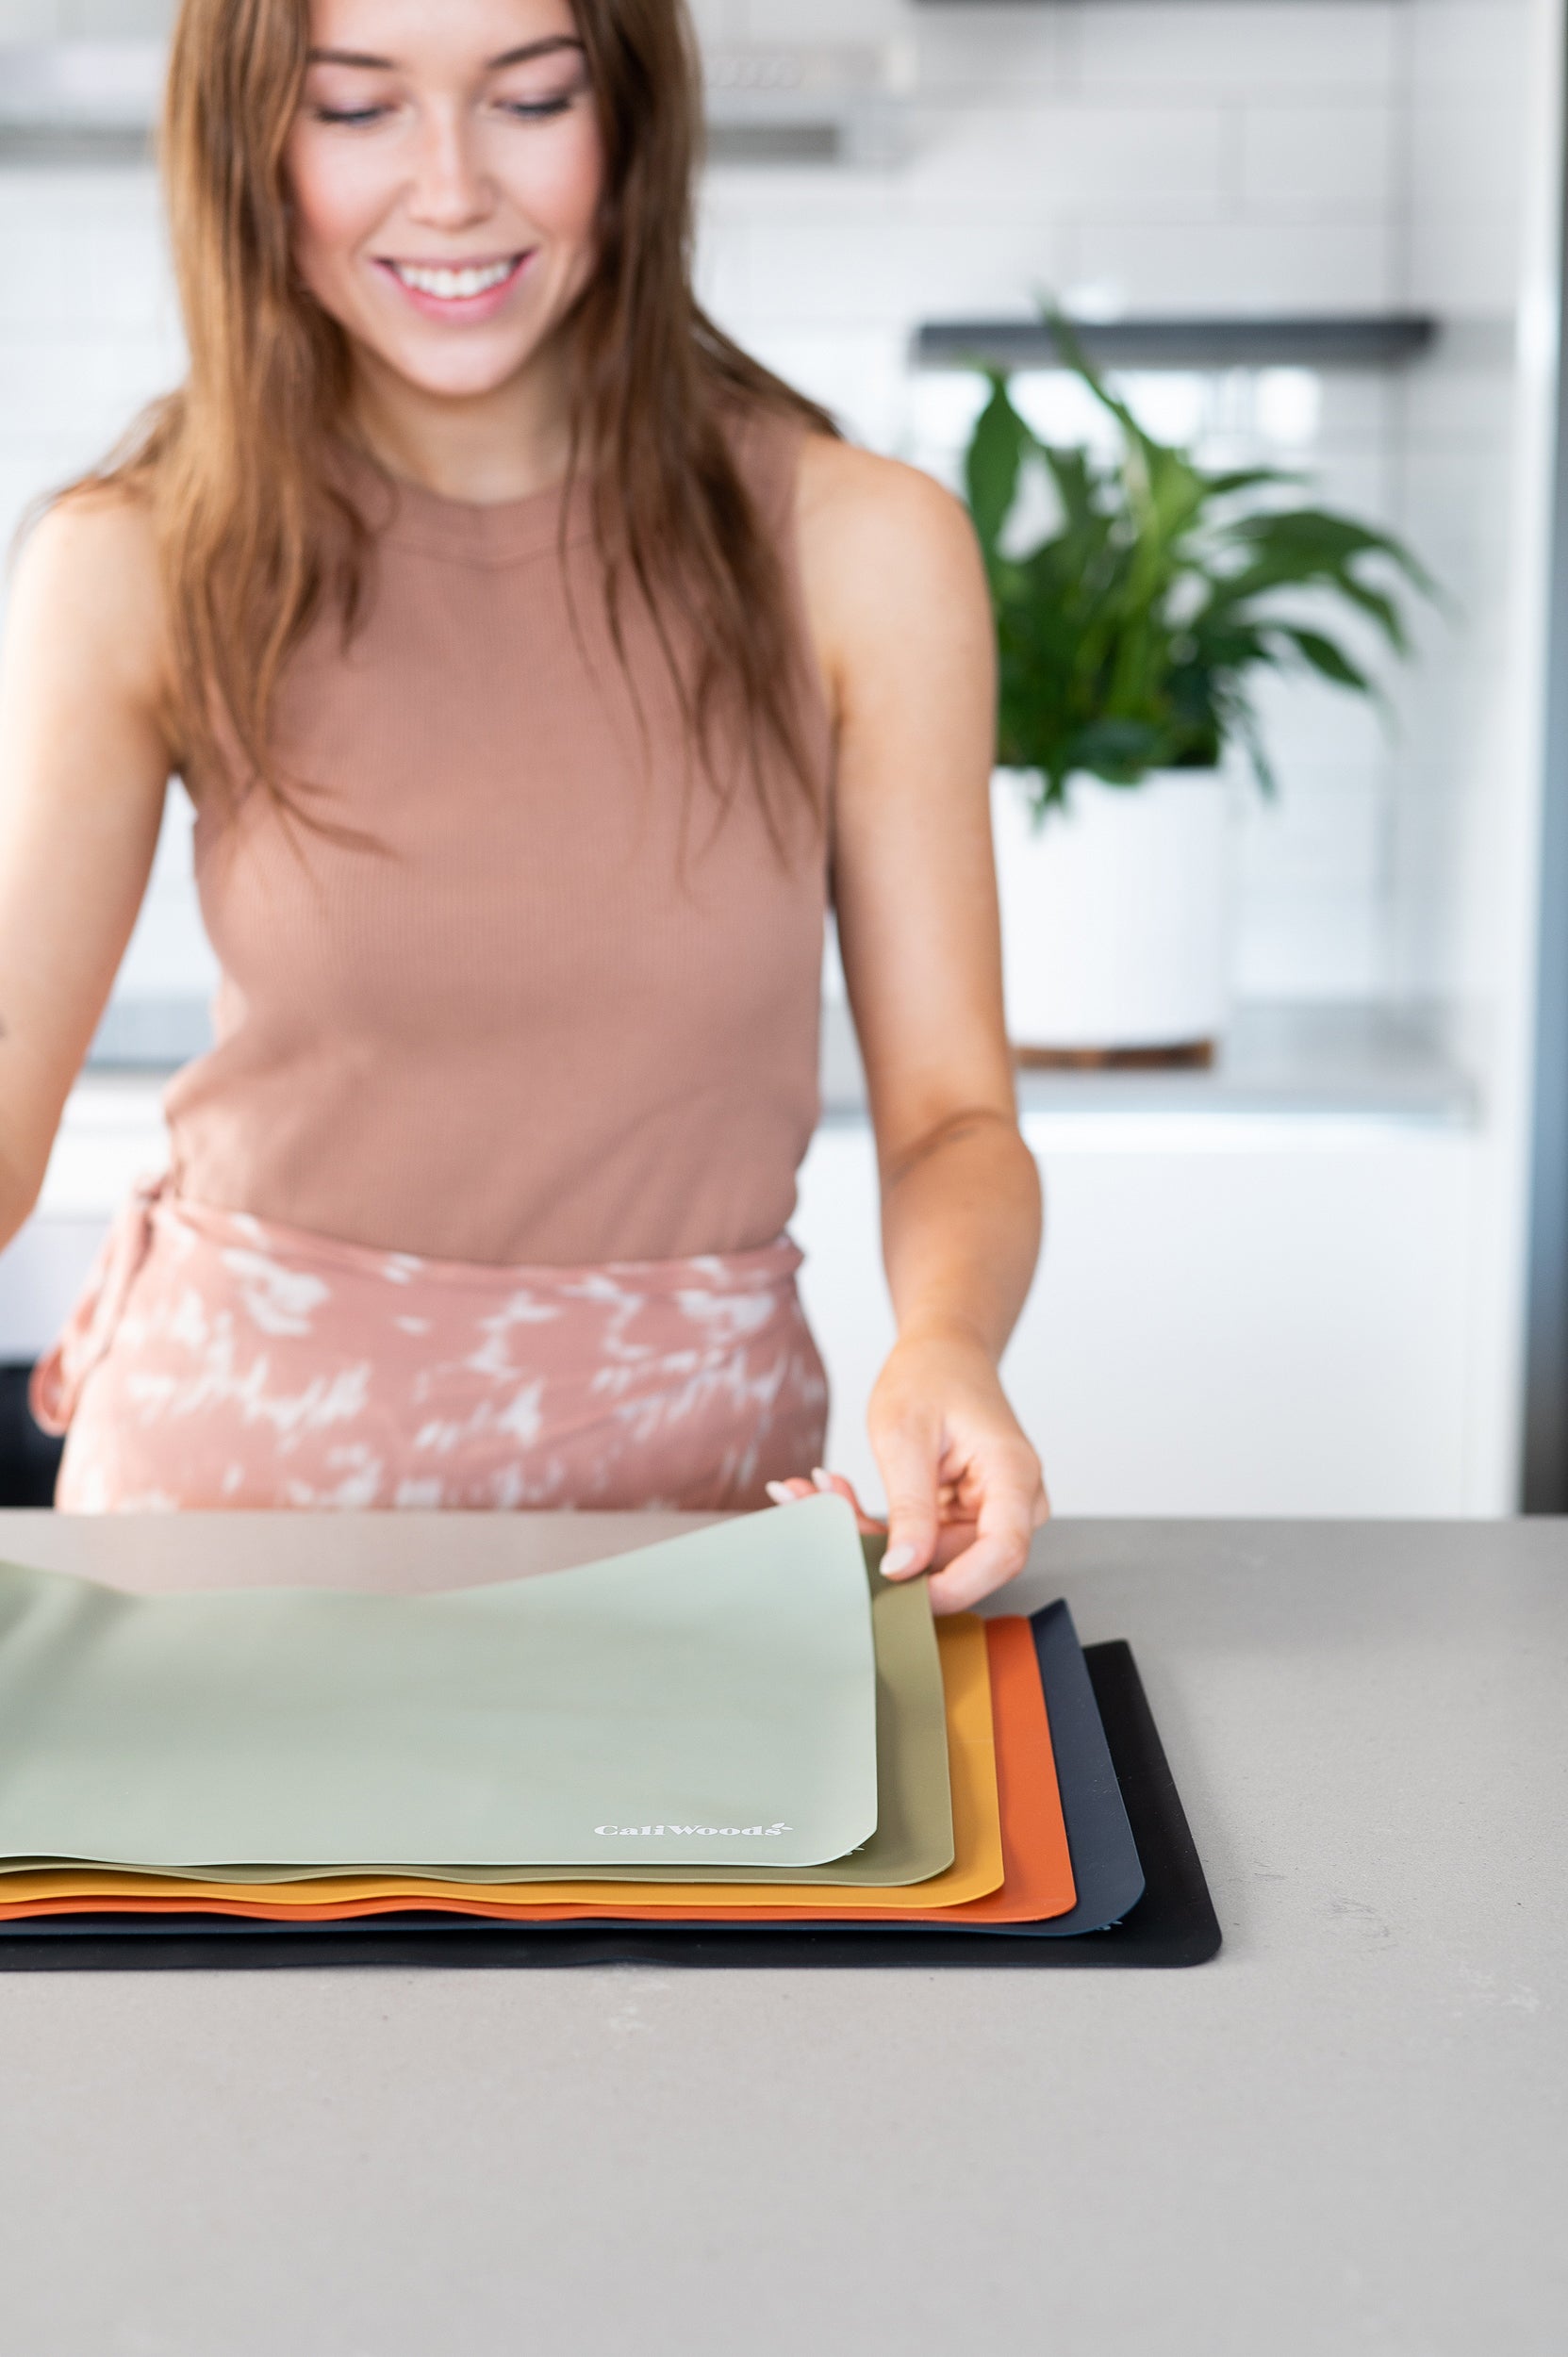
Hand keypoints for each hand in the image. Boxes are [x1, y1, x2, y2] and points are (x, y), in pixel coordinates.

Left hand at [767, 1331, 1047, 1612]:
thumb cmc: (930, 1376)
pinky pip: (921, 1541)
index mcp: (1014, 1475)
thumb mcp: (905, 1436)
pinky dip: (875, 1524)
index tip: (894, 1585)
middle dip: (883, 1551)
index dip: (954, 1584)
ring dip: (868, 1535)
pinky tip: (835, 1495)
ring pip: (931, 1557)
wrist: (943, 1351)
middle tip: (819, 1514)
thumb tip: (903, 1570)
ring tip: (814, 1495)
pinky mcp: (964, 1517)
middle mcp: (1014, 1502)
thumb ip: (910, 1507)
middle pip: (958, 1561)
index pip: (1002, 1554)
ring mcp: (990, 1512)